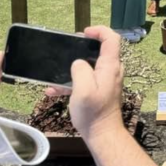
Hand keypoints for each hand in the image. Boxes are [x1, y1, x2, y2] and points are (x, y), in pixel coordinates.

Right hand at [46, 26, 123, 143]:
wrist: (102, 134)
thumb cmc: (93, 112)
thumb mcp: (83, 89)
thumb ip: (80, 70)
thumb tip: (78, 62)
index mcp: (110, 66)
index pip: (112, 39)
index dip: (99, 31)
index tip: (83, 33)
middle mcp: (111, 70)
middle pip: (101, 50)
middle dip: (83, 48)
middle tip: (67, 51)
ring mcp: (107, 80)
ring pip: (90, 65)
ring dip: (73, 68)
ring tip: (55, 75)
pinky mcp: (100, 89)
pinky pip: (87, 79)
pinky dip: (72, 81)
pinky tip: (54, 91)